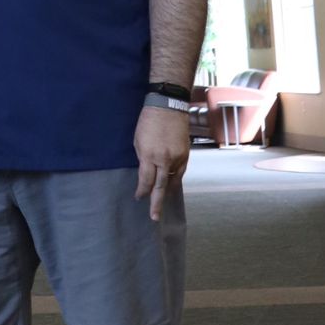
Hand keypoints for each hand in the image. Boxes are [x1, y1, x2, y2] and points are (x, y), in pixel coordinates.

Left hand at [133, 104, 191, 221]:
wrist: (169, 107)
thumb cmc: (148, 121)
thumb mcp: (138, 140)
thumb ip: (143, 158)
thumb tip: (146, 172)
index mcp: (150, 155)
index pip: (146, 181)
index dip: (142, 191)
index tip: (138, 197)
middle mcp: (165, 160)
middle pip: (160, 187)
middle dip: (156, 203)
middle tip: (154, 217)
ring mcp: (178, 158)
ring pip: (172, 181)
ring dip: (166, 193)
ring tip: (162, 203)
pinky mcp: (186, 155)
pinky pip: (180, 173)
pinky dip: (175, 181)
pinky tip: (171, 186)